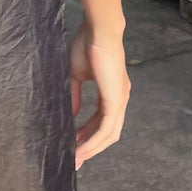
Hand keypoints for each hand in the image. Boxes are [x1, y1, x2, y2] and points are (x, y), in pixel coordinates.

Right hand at [68, 21, 129, 168]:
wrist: (99, 32)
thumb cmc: (88, 45)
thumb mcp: (77, 74)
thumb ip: (75, 95)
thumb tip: (72, 113)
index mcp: (112, 91)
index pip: (101, 120)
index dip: (87, 134)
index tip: (72, 144)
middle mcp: (119, 99)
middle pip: (107, 132)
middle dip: (91, 147)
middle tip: (74, 158)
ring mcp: (119, 101)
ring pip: (108, 134)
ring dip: (92, 148)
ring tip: (75, 157)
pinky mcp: (115, 101)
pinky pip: (105, 129)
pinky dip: (93, 141)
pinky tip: (79, 147)